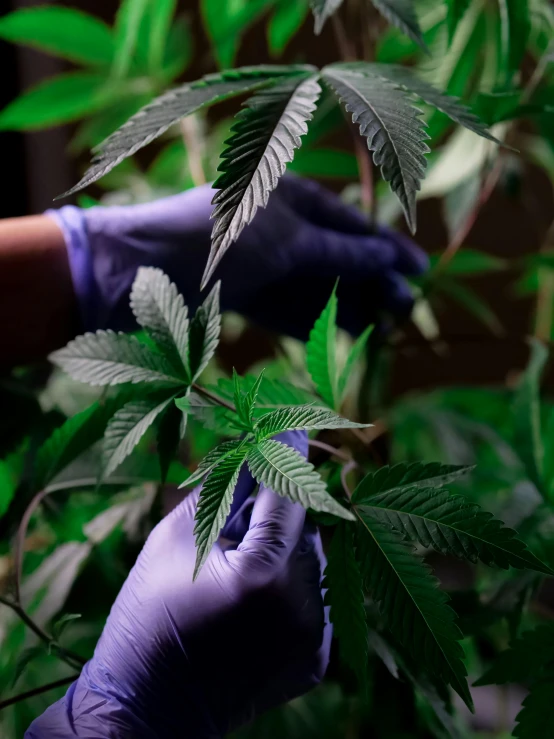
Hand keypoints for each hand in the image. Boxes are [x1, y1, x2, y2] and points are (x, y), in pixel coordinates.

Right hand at [26, 431, 329, 738]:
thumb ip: (219, 490)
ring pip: (314, 559)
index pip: (288, 490)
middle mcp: (301, 604)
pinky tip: (254, 594)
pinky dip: (292, 582)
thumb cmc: (148, 614)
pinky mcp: (316, 659)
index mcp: (262, 572)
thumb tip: (248, 449)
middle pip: (304, 525)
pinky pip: (316, 596)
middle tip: (244, 509)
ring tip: (241, 561)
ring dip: (286, 545)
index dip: (285, 452)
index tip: (286, 425)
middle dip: (280, 506)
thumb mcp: (173, 539)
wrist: (147, 708)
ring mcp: (314, 636)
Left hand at [48, 176, 427, 337]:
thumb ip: (337, 251)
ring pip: (314, 287)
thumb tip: (386, 257)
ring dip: (348, 305)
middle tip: (405, 310)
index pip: (349, 222)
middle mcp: (277, 228)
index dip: (385, 246)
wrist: (139, 271)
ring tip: (383, 329)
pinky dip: (315, 322)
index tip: (419, 270)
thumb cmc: (217, 240)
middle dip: (371, 282)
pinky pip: (288, 309)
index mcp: (287, 195)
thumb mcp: (285, 241)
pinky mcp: (243, 297)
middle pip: (335, 257)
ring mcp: (260, 264)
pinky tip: (344, 335)